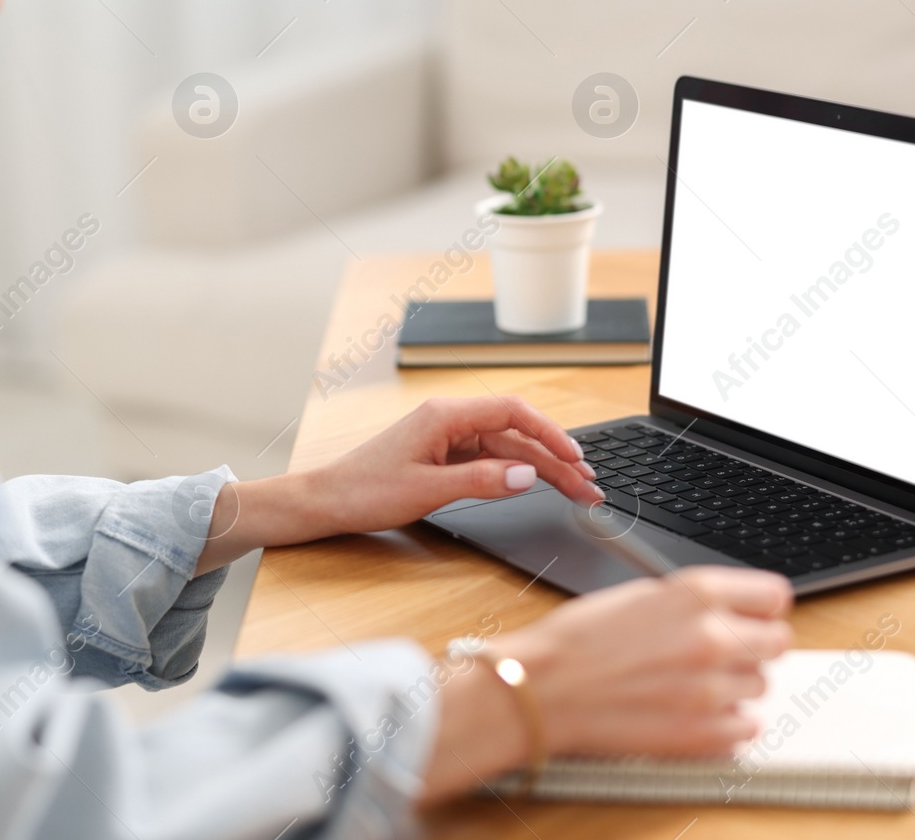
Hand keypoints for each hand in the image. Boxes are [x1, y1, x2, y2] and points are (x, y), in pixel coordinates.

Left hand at [301, 395, 601, 536]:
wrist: (327, 501)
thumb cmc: (365, 491)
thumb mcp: (427, 490)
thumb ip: (481, 480)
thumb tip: (526, 474)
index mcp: (445, 415)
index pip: (513, 412)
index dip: (550, 434)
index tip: (576, 458)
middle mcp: (449, 419)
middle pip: (516, 432)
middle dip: (555, 457)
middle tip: (588, 485)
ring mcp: (447, 437)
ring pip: (507, 447)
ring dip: (541, 467)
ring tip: (574, 489)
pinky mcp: (444, 455)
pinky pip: (490, 458)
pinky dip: (516, 471)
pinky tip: (536, 482)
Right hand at [420, 566, 793, 801]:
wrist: (544, 689)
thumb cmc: (576, 641)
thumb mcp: (638, 595)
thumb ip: (691, 602)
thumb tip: (728, 610)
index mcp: (696, 593)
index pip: (775, 596)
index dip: (763, 607)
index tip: (755, 615)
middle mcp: (713, 637)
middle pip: (777, 642)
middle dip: (754, 645)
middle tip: (724, 651)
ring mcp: (712, 689)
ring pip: (759, 686)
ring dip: (734, 685)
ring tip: (691, 683)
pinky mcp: (705, 734)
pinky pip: (746, 727)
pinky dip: (726, 722)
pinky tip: (692, 711)